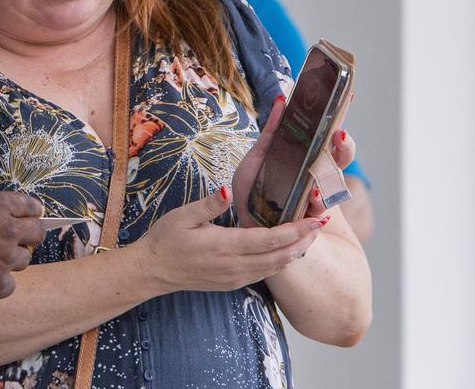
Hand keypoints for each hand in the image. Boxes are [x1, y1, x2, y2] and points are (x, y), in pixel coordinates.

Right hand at [0, 191, 44, 302]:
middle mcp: (7, 231)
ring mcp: (5, 259)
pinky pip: (10, 285)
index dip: (31, 212)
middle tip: (17, 239)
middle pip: (37, 233)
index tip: (30, 216)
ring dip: (11, 259)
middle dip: (30, 235)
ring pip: (24, 260)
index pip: (30, 206)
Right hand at [134, 185, 326, 292]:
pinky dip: (281, 261)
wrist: (153, 270)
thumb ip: (208, 205)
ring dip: (296, 252)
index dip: (297, 231)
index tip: (316, 220)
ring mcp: (235, 277)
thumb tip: (228, 191)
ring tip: (310, 234)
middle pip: (282, 257)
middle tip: (321, 224)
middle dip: (305, 241)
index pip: (271, 240)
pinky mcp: (233, 283)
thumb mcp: (182, 216)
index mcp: (225, 246)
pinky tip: (286, 249)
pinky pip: (265, 273)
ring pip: (277, 268)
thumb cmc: (166, 239)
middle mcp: (235, 266)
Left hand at [232, 95, 357, 225]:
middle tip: (339, 134)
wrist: (247, 227)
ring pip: (331, 185)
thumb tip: (282, 100)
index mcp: (307, 160)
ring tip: (321, 167)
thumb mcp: (258, 158)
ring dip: (328, 177)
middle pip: (339, 158)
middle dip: (343, 145)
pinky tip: (313, 198)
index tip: (346, 98)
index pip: (329, 137)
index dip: (339, 119)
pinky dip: (317, 204)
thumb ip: (272, 132)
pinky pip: (318, 212)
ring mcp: (316, 200)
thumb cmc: (252, 191)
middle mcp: (317, 177)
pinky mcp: (311, 223)